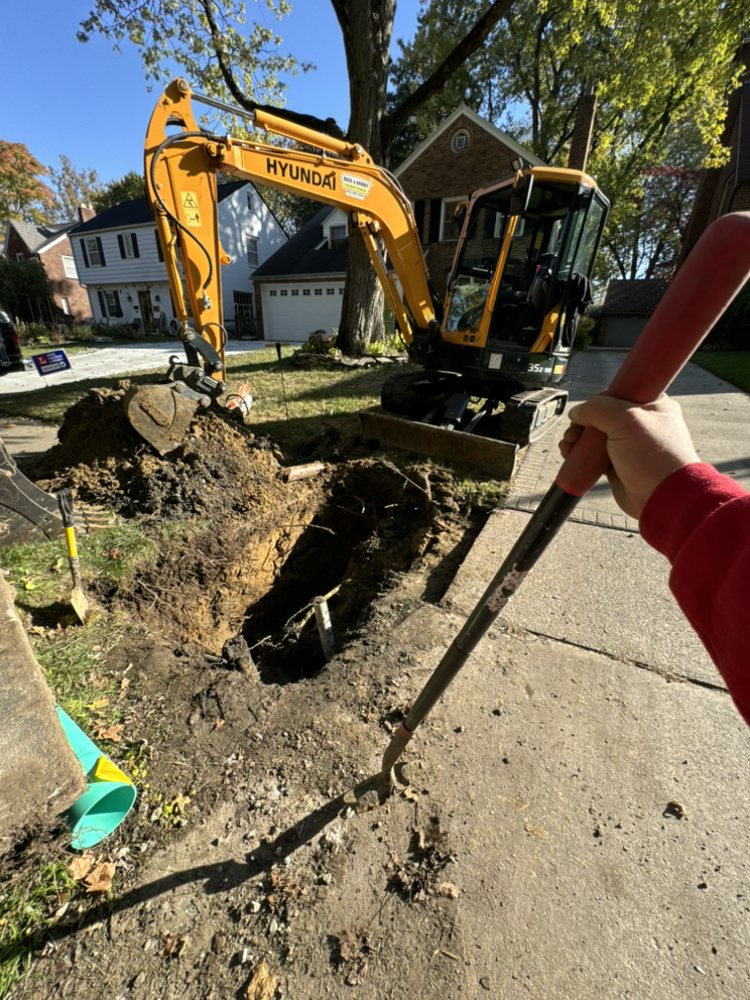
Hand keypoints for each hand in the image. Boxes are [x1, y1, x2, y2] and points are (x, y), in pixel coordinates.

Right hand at [558, 394, 699, 518]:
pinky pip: (594, 455)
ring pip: (596, 436)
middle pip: (604, 415)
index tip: (588, 409)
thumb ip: (598, 409)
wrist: (662, 497)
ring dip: (578, 438)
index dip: (601, 399)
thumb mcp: (626, 420)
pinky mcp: (619, 465)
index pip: (621, 392)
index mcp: (654, 405)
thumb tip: (577, 412)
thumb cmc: (653, 456)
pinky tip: (569, 454)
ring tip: (568, 445)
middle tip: (573, 431)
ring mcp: (630, 446)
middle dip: (583, 422)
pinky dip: (580, 454)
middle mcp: (642, 424)